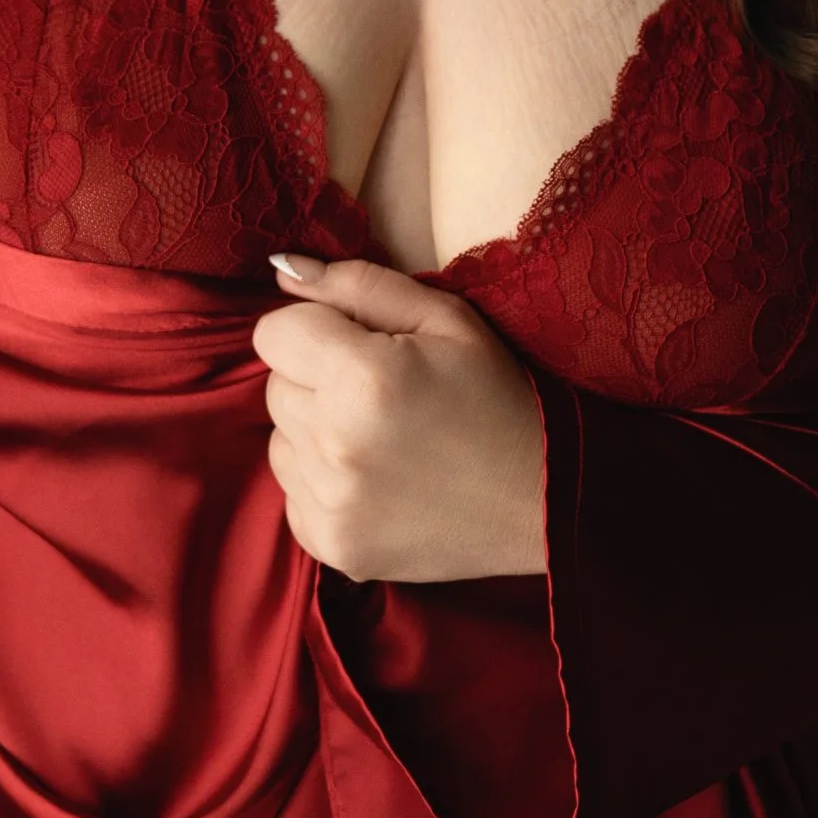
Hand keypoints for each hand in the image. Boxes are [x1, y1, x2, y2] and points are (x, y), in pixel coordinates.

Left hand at [252, 252, 546, 584]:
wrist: (543, 503)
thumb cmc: (497, 398)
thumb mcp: (447, 319)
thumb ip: (358, 285)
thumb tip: (283, 271)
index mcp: (363, 377)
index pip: (275, 333)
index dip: (316, 330)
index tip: (359, 345)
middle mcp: (335, 444)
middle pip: (275, 386)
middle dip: (317, 380)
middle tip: (381, 395)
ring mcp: (331, 504)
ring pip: (280, 439)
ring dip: (317, 432)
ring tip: (382, 439)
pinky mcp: (331, 545)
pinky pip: (292, 493)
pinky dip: (323, 483)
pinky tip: (378, 480)